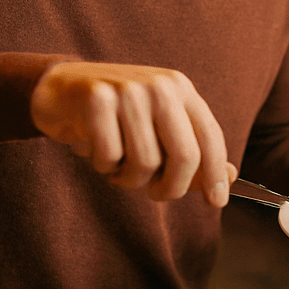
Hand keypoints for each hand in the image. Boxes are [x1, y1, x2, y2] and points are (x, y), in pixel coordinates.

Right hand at [30, 62, 234, 205]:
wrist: (60, 88)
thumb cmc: (115, 116)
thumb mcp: (158, 126)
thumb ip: (192, 151)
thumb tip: (228, 178)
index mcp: (181, 89)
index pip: (211, 136)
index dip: (215, 173)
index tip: (217, 202)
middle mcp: (160, 86)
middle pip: (185, 156)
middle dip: (171, 188)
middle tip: (155, 194)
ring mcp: (128, 90)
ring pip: (145, 163)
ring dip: (129, 179)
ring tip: (117, 166)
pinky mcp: (96, 99)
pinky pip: (110, 157)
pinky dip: (102, 165)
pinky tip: (93, 149)